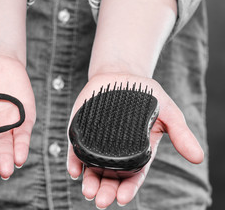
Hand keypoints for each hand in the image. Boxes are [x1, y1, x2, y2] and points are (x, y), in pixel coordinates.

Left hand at [67, 73, 203, 207]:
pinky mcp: (82, 131)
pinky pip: (77, 149)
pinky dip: (74, 162)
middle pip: (111, 177)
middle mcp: (116, 151)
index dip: (128, 188)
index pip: (133, 175)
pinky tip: (74, 171)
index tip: (123, 198)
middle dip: (106, 190)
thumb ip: (180, 134)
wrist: (120, 75)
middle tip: (102, 201)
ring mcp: (97, 142)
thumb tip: (198, 158)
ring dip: (90, 182)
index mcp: (138, 151)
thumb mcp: (167, 112)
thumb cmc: (145, 95)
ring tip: (88, 191)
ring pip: (93, 167)